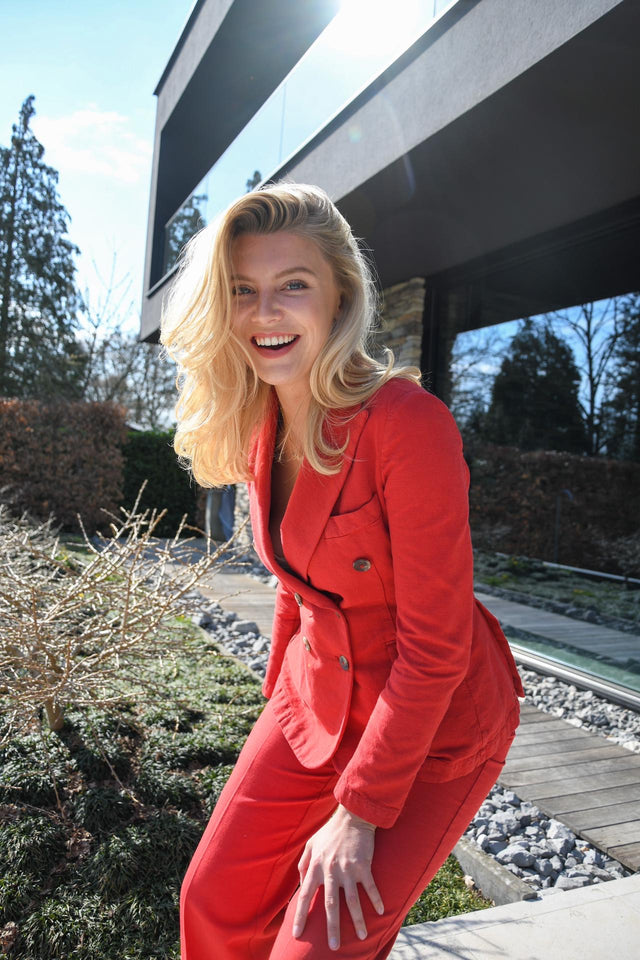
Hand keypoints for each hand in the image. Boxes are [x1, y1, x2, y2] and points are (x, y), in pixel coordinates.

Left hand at [292, 804, 383, 950]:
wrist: (351, 817)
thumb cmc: (330, 831)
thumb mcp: (310, 844)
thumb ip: (303, 864)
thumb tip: (301, 882)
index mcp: (315, 867)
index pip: (305, 896)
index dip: (300, 916)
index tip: (297, 934)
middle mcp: (330, 871)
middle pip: (330, 905)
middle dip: (331, 928)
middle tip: (333, 947)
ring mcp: (348, 869)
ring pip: (352, 901)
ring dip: (357, 920)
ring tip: (361, 936)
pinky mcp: (363, 866)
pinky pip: (370, 887)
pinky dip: (375, 900)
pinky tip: (380, 912)